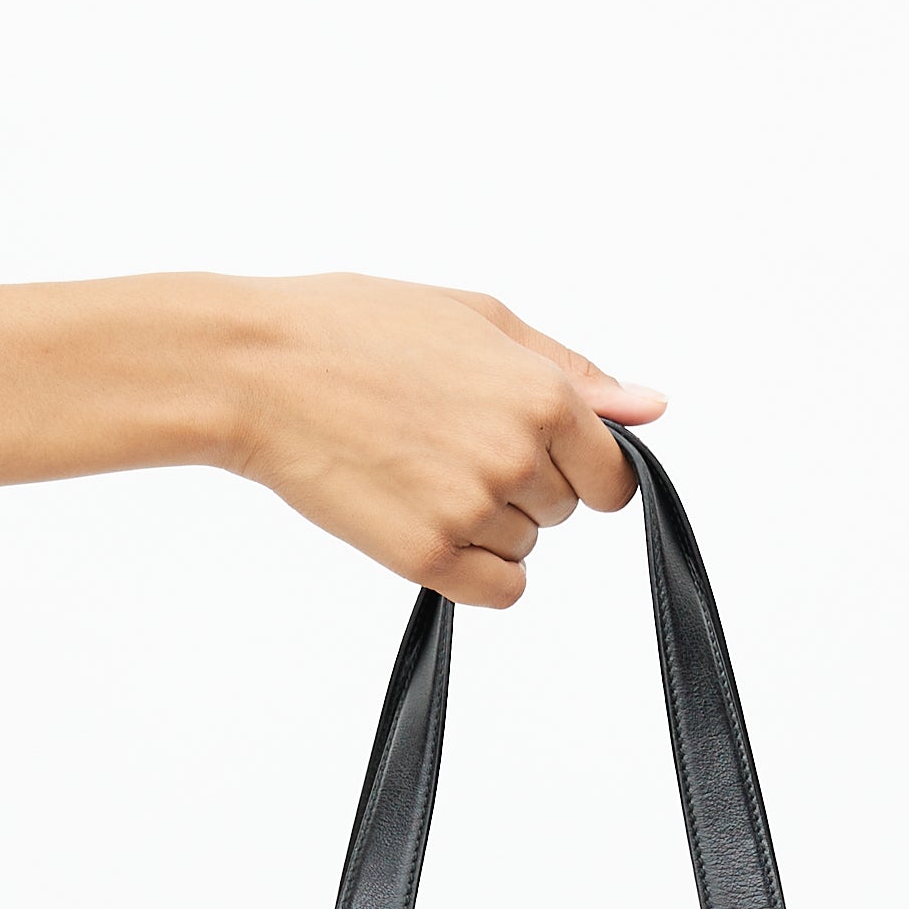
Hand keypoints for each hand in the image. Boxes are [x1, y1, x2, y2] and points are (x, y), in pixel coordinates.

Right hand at [214, 276, 663, 607]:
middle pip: (565, 511)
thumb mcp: (476, 318)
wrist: (257, 369)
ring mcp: (473, 510)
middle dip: (523, 486)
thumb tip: (651, 406)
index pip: (611, 474)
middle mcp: (517, 455)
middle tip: (447, 441)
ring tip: (418, 468)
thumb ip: (571, 371)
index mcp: (540, 394)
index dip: (576, 466)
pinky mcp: (426, 557)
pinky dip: (473, 570)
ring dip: (488, 525)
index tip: (529, 450)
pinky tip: (427, 521)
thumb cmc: (354, 328)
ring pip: (526, 548)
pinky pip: (498, 590)